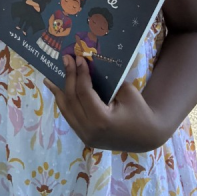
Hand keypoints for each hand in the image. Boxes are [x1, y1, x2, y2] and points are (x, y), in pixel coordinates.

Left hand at [46, 56, 163, 151]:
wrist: (147, 137)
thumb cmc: (140, 112)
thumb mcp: (127, 92)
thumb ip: (106, 82)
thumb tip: (88, 65)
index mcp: (101, 120)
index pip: (84, 92)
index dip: (80, 73)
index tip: (78, 58)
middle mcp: (89, 131)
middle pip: (72, 99)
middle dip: (68, 77)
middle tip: (66, 59)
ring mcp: (85, 136)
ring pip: (66, 110)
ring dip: (59, 91)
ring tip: (50, 76)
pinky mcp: (85, 137)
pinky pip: (70, 117)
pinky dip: (64, 103)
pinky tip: (58, 92)